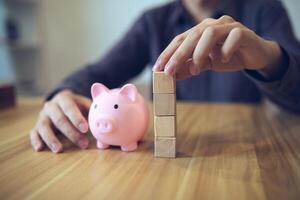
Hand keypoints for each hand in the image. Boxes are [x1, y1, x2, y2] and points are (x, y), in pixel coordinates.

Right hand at [30, 90, 91, 152]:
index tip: (85, 128)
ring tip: (59, 149)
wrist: (61, 101)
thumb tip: (106, 124)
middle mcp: (51, 106)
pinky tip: (40, 148)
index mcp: (64, 99)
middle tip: (83, 144)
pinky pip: (33, 132)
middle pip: (59, 120)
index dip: (77, 118)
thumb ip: (94, 112)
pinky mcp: (36, 125)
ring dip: (51, 139)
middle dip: (71, 133)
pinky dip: (35, 140)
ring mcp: (42, 116)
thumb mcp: (85, 104)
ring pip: (44, 126)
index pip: (69, 108)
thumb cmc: (77, 105)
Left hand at [153, 15, 281, 79]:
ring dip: (200, 52)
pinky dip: (226, 49)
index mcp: (200, 31)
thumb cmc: (228, 57)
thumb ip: (190, 67)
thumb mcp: (206, 64)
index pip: (180, 40)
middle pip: (192, 36)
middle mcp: (212, 25)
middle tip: (169, 72)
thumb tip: (172, 75)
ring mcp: (228, 26)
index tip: (157, 69)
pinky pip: (233, 36)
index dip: (167, 54)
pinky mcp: (244, 32)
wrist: (255, 55)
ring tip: (196, 70)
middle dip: (178, 55)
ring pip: (210, 33)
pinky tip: (223, 60)